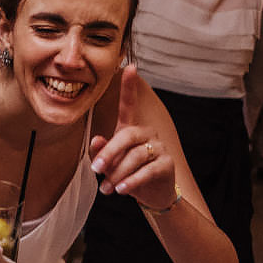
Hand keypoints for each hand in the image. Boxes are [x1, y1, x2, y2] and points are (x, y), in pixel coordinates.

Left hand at [89, 65, 177, 211]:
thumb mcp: (110, 164)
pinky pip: (146, 171)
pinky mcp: (166, 164)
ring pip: (135, 156)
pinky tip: (121, 190)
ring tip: (108, 188)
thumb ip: (102, 151)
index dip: (129, 86)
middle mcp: (147, 133)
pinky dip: (131, 182)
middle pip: (127, 136)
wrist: (152, 195)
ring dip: (118, 173)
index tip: (129, 67)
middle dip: (109, 153)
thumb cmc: (127, 174)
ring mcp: (159, 147)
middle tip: (96, 169)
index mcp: (131, 129)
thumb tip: (97, 141)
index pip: (130, 104)